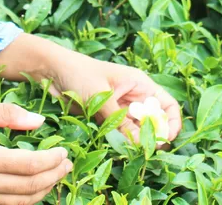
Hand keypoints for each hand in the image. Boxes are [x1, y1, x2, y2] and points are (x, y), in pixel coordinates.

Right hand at [0, 102, 71, 204]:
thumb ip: (6, 114)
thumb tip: (39, 121)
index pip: (30, 165)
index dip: (52, 160)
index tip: (64, 151)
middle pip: (30, 187)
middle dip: (54, 176)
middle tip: (67, 164)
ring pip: (21, 203)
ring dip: (43, 191)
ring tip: (56, 176)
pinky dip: (25, 200)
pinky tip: (33, 188)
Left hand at [46, 54, 182, 146]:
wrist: (51, 69)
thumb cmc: (79, 74)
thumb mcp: (102, 97)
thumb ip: (121, 122)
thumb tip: (141, 143)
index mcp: (140, 84)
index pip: (167, 105)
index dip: (170, 122)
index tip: (165, 138)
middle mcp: (133, 96)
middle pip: (154, 120)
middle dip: (154, 135)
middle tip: (148, 150)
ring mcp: (120, 107)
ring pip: (137, 128)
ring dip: (137, 140)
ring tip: (133, 151)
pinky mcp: (106, 116)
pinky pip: (120, 131)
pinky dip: (122, 140)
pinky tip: (120, 147)